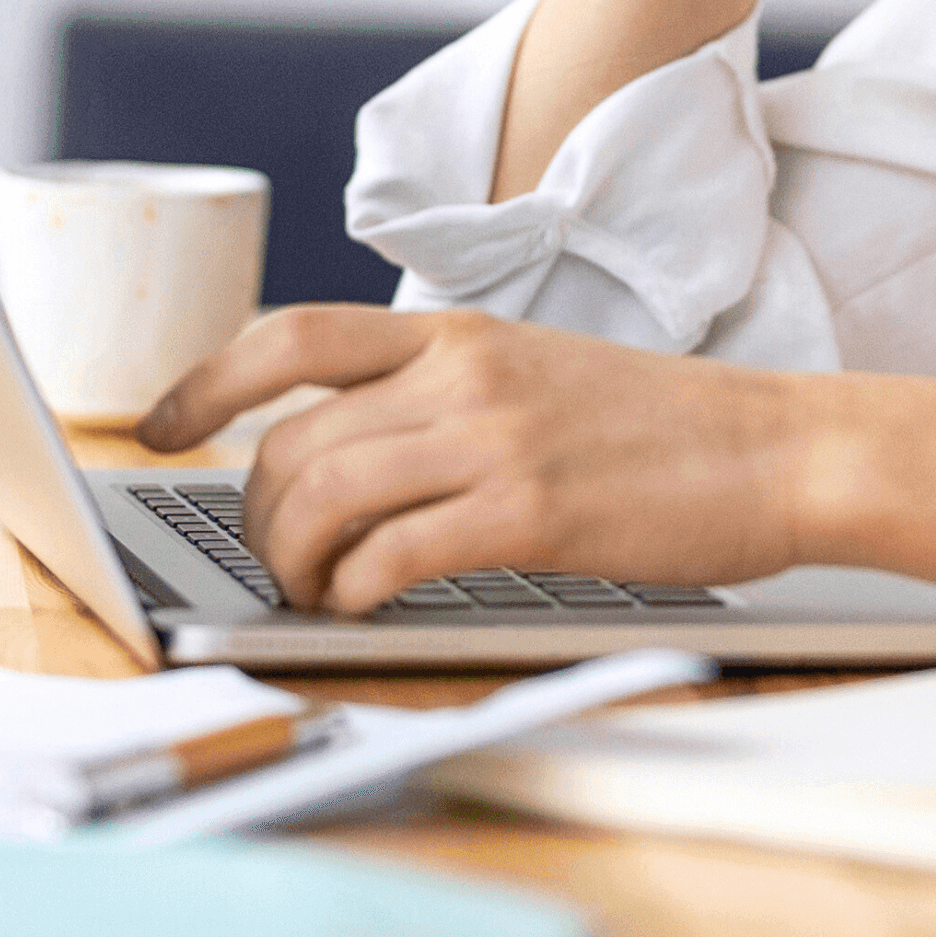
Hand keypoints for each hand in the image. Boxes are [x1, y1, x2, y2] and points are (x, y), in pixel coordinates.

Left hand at [141, 308, 812, 613]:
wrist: (778, 449)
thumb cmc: (665, 429)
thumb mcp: (537, 372)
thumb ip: (444, 393)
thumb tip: (349, 448)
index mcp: (455, 332)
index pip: (290, 336)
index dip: (202, 381)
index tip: (156, 425)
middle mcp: (460, 374)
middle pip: (287, 441)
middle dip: (253, 516)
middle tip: (275, 562)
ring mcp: (493, 439)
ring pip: (321, 499)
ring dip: (293, 563)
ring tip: (318, 593)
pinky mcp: (529, 510)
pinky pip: (390, 555)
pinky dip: (355, 591)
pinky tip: (367, 604)